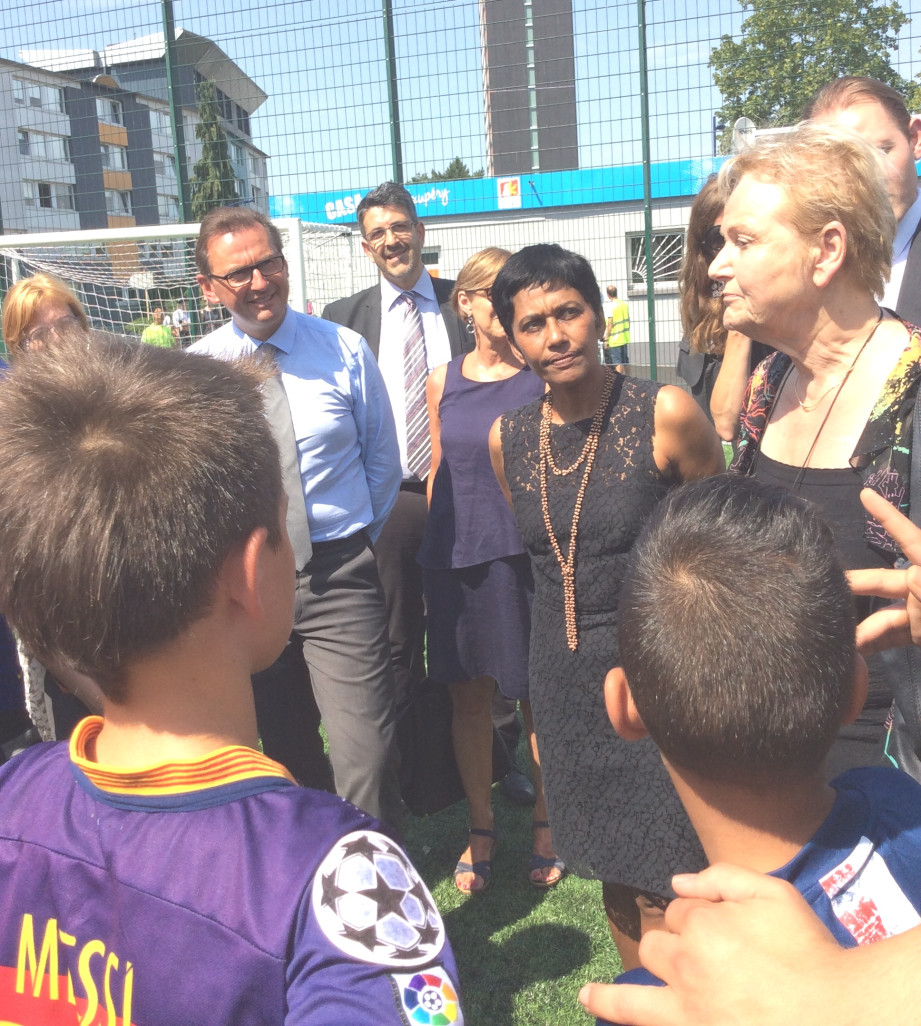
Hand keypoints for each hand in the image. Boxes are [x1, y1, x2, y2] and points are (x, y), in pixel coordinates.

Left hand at [579, 864, 851, 1025]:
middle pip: (656, 946)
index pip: (679, 911)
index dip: (696, 918)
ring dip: (619, 990)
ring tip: (589, 995)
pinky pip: (639, 1020)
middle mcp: (685, 964)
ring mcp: (686, 1008)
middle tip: (697, 963)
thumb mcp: (774, 894)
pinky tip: (589, 1004)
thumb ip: (724, 878)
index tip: (720, 931)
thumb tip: (678, 882)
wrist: (839, 1015)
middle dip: (668, 947)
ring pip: (636, 993)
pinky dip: (611, 1010)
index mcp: (703, 923)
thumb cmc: (810, 952)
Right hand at [850, 489, 920, 653]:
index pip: (909, 538)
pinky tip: (851, 653)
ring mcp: (918, 613)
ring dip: (859, 627)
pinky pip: (890, 637)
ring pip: (882, 616)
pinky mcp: (917, 635)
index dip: (887, 516)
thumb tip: (913, 574)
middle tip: (820, 582)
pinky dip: (871, 644)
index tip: (865, 494)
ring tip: (836, 635)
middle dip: (854, 583)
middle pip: (882, 580)